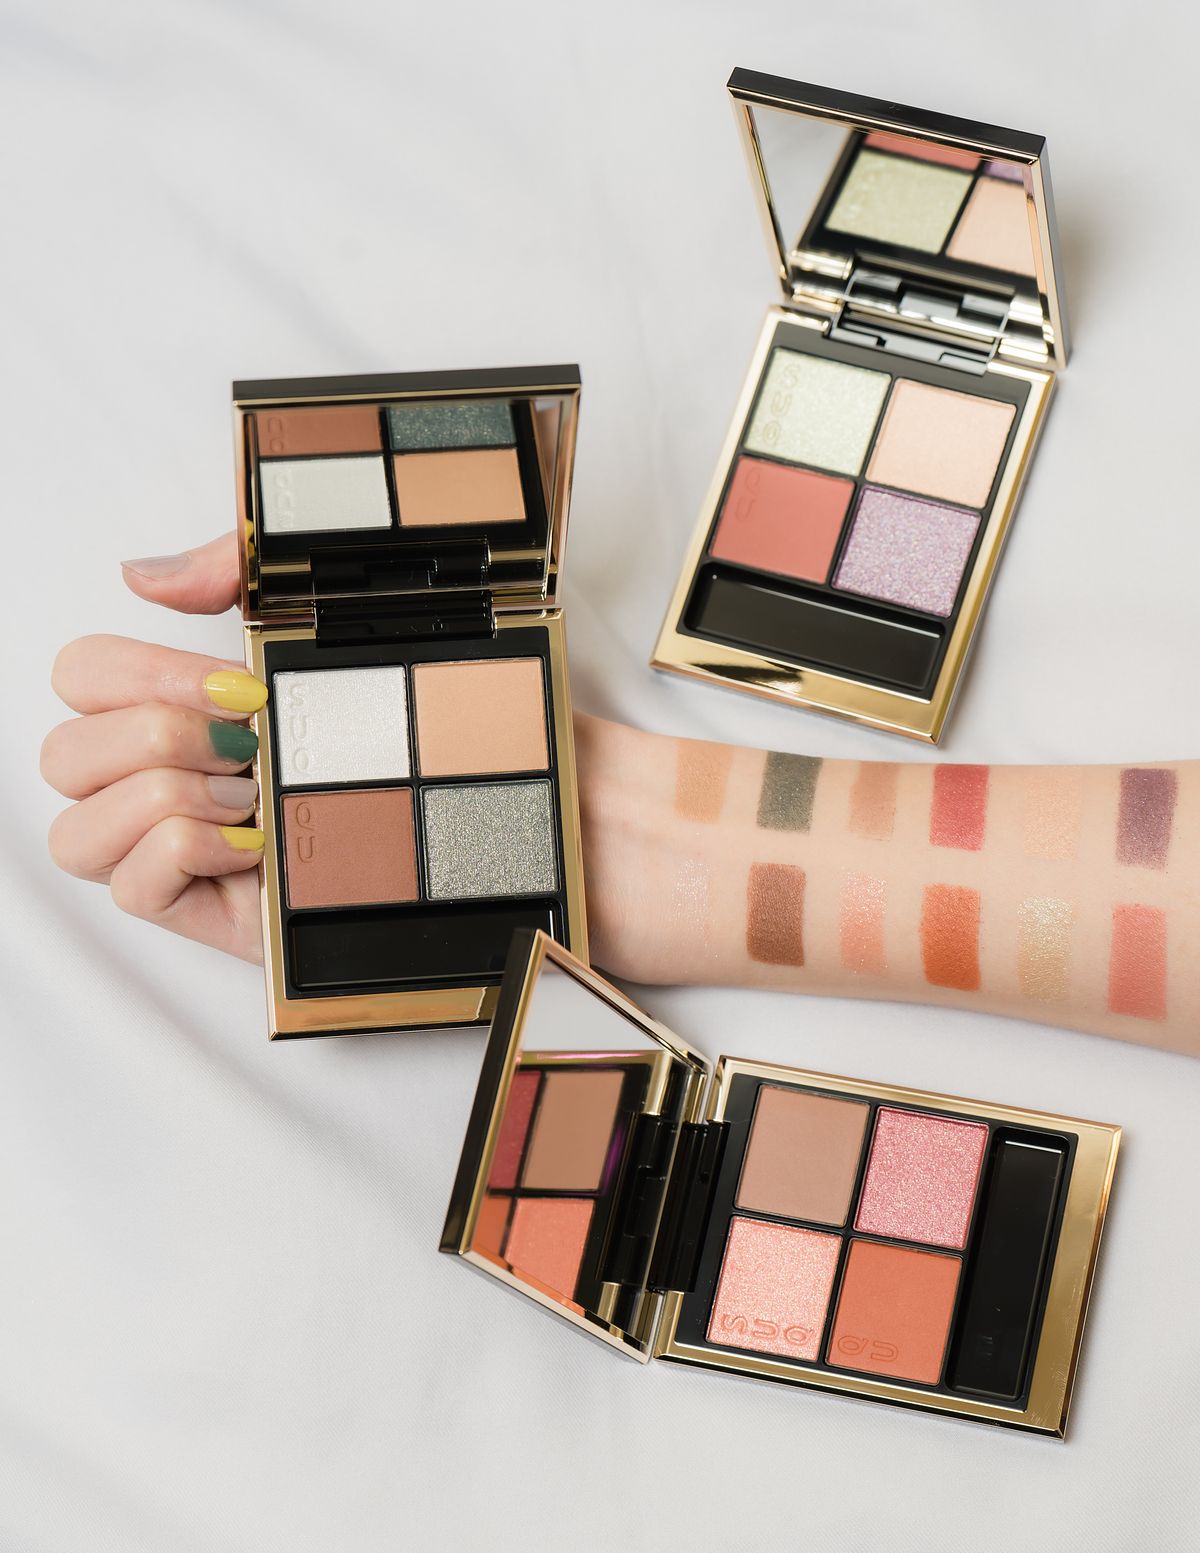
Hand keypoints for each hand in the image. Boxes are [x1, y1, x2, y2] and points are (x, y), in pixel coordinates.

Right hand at [43, 533, 674, 975]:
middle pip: (64, 758)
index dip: (126, 671)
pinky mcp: (246, 924)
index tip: (233, 676)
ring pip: (77, 832)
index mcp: (218, 706)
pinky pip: (136, 890)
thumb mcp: (360, 619)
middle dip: (145, 731)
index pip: (85, 683)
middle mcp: (203, 780)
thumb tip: (137, 572)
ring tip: (261, 791)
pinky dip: (179, 848)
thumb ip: (244, 574)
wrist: (573, 816)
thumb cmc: (483, 716)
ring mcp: (219, 858)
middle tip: (252, 737)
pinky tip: (260, 838)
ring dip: (160, 790)